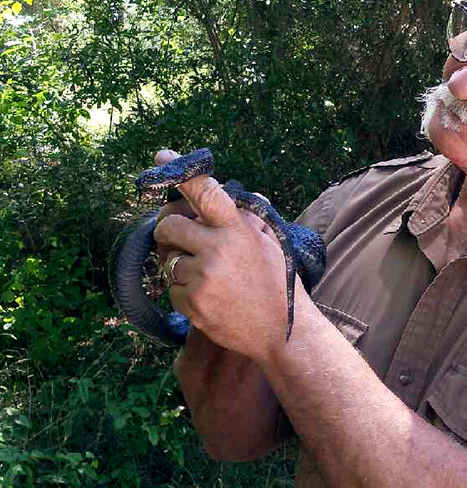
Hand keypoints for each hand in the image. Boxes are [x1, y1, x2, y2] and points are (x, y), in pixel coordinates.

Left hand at [152, 150, 301, 359]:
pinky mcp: (192, 302)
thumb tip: (238, 194)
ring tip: (206, 278)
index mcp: (237, 228)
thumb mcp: (271, 243)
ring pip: (168, 261)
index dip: (180, 172)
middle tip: (177, 242)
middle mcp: (218, 248)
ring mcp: (203, 276)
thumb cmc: (279, 284)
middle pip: (168, 226)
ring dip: (179, 267)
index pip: (204, 191)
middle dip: (168, 233)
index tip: (162, 156)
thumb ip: (248, 219)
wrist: (283, 331)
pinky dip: (183, 293)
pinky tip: (208, 298)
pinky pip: (170, 289)